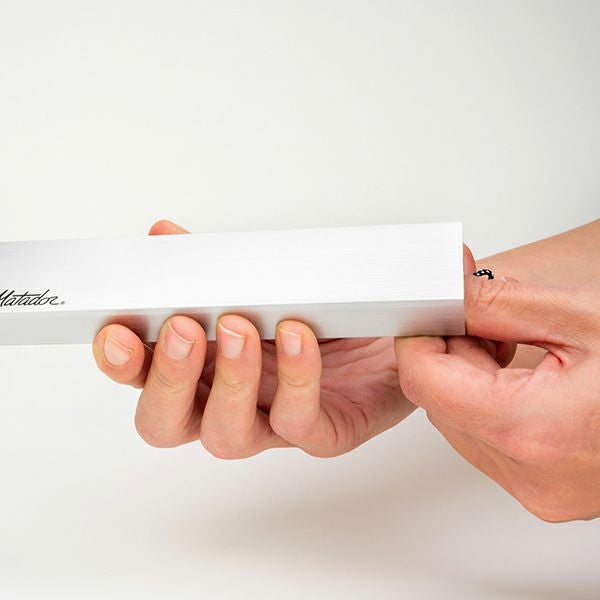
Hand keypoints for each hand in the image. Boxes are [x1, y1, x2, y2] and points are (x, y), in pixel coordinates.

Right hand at [93, 220, 413, 457]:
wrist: (394, 328)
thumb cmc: (323, 308)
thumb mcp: (264, 279)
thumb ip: (210, 265)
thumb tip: (163, 237)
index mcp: (204, 368)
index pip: (144, 377)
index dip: (123, 362)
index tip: (117, 329)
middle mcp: (229, 402)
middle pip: (167, 423)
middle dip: (167, 378)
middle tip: (184, 327)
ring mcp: (273, 423)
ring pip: (226, 435)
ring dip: (228, 380)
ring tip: (239, 326)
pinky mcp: (325, 432)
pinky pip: (299, 421)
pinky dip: (296, 378)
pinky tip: (299, 335)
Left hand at [395, 274, 599, 521]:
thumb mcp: (582, 314)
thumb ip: (496, 302)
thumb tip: (446, 289)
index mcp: (532, 430)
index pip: (424, 382)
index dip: (419, 338)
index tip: (428, 309)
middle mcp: (531, 475)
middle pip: (440, 403)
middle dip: (451, 354)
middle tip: (485, 320)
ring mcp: (541, 490)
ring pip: (462, 422)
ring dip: (473, 379)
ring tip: (520, 345)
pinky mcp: (550, 490)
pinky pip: (491, 441)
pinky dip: (494, 403)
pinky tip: (531, 375)